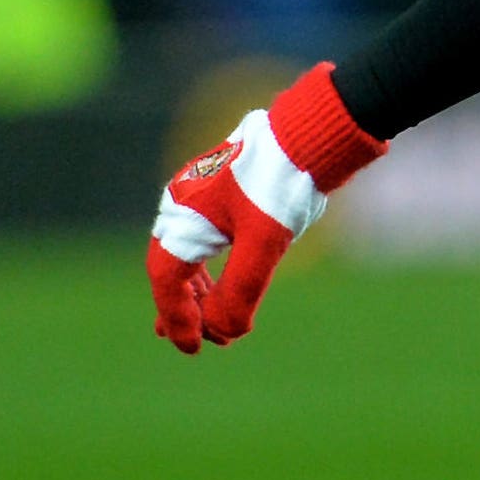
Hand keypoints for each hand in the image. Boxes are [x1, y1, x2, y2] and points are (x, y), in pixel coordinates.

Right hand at [147, 63, 384, 352]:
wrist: (312, 132)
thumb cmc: (284, 182)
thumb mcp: (264, 243)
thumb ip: (241, 290)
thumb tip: (224, 332)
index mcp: (184, 213)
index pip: (166, 275)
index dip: (176, 316)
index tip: (192, 347)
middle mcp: (186, 203)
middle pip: (173, 266)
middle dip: (184, 308)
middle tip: (194, 342)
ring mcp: (206, 197)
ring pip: (191, 253)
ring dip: (201, 292)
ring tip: (211, 323)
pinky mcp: (229, 193)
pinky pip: (209, 239)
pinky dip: (214, 269)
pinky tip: (227, 285)